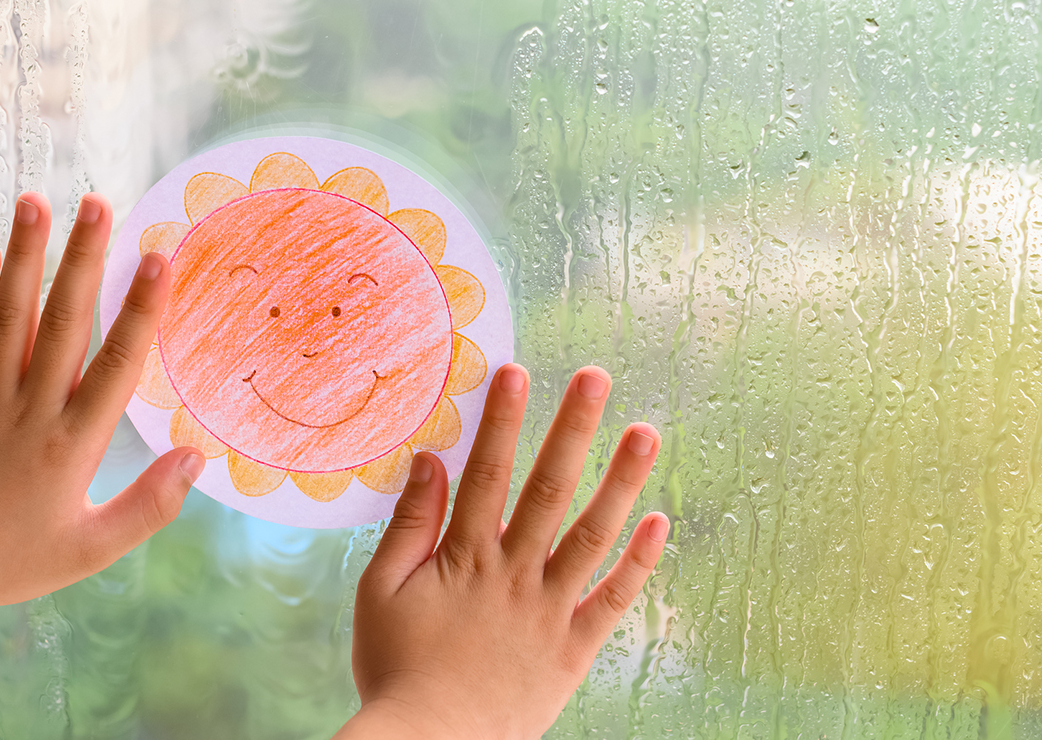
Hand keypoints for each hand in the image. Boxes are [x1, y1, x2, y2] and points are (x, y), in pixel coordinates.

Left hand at [0, 192, 200, 643]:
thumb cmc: (8, 561)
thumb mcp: (88, 551)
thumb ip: (147, 508)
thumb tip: (196, 458)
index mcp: (71, 445)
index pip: (114, 365)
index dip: (139, 310)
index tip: (157, 260)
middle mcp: (30, 410)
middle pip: (62, 323)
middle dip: (83, 260)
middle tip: (100, 203)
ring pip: (10, 316)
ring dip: (26, 256)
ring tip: (37, 201)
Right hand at [338, 365, 668, 739]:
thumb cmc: (396, 670)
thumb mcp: (381, 592)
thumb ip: (409, 524)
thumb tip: (429, 461)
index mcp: (465, 557)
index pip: (487, 473)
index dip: (502, 420)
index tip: (517, 371)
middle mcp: (514, 574)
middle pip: (549, 489)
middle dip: (573, 428)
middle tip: (597, 377)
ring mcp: (549, 610)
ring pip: (592, 535)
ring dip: (621, 481)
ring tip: (646, 432)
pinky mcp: (573, 648)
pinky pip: (613, 600)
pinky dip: (639, 563)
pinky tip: (659, 522)